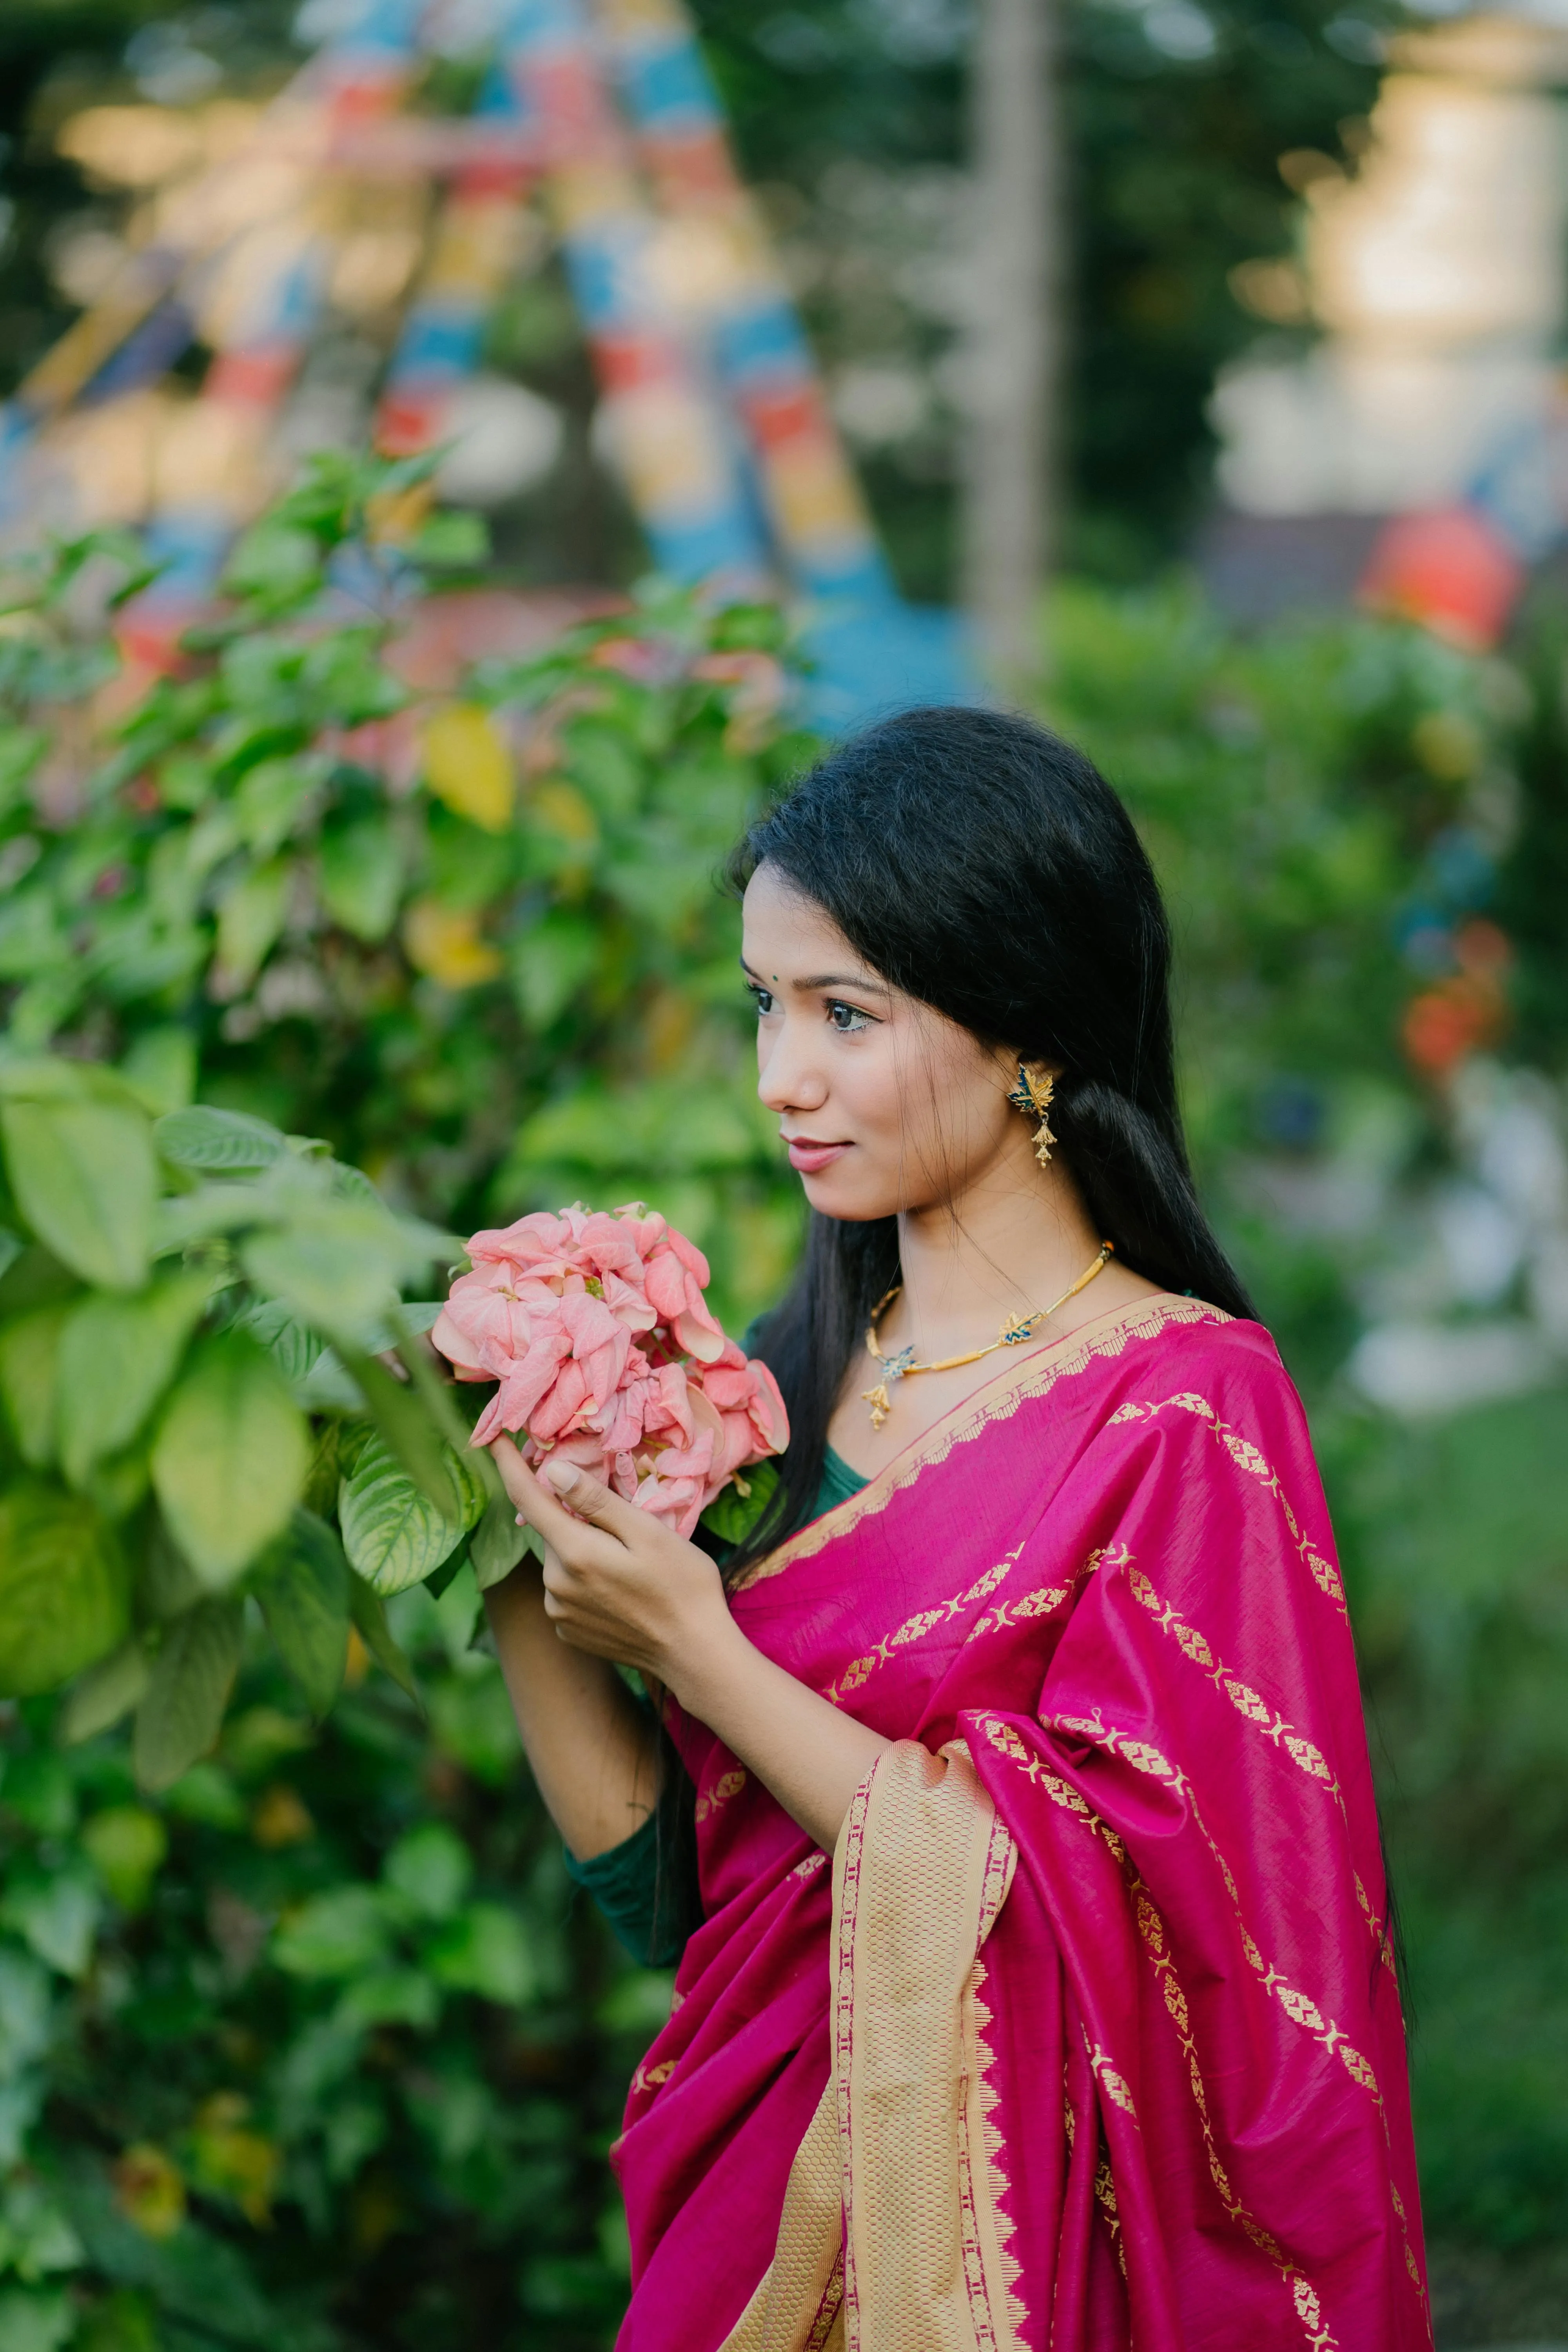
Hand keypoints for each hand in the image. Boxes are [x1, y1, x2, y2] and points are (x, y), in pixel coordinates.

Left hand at [487, 1438, 738, 1699]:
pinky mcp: (568, 1631)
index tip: (495, 1438)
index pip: (527, 1498)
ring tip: (630, 1564)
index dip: (509, 1465)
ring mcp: (559, 1613)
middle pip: (552, 1531)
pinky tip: (620, 1589)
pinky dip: (584, 1580)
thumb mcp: (647, 1532)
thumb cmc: (682, 1585)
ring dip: (582, 1551)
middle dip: (575, 1518)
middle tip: (623, 1526)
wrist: (694, 1653)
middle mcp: (555, 1585)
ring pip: (560, 1561)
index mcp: (574, 1553)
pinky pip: (566, 1590)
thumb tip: (554, 1471)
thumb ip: (597, 1502)